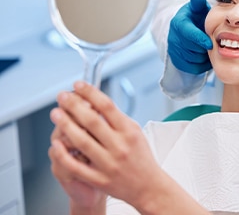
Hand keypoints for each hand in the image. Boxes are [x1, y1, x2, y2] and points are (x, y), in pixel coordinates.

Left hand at [48, 81, 166, 210]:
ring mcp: (108, 164)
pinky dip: (64, 154)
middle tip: (62, 96)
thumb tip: (95, 101)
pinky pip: (76, 166)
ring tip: (56, 113)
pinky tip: (56, 143)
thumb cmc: (141, 157)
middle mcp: (119, 146)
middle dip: (74, 105)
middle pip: (92, 121)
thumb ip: (117, 119)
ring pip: (82, 141)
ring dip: (66, 125)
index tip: (79, 85)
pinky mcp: (99, 179)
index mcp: (129, 132)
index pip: (107, 106)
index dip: (90, 93)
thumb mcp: (136, 132)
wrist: (148, 186)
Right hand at [168, 0, 212, 73]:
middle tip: (213, 44)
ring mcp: (174, 50)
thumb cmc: (196, 18)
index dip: (199, 39)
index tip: (210, 44)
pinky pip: (192, 68)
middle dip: (204, 47)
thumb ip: (198, 1)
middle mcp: (173, 37)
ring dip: (204, 56)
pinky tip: (205, 56)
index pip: (188, 33)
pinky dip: (202, 65)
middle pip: (192, 48)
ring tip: (209, 49)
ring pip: (193, 59)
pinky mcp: (177, 62)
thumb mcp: (198, 8)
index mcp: (178, 23)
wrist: (187, 31)